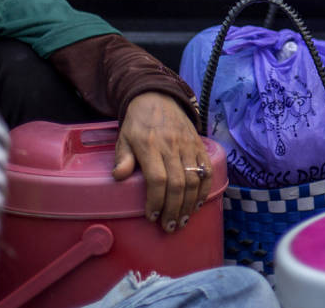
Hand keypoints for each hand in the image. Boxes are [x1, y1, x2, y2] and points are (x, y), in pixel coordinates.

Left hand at [113, 91, 211, 232]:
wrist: (158, 97)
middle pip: (178, 183)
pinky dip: (204, 188)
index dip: (157, 201)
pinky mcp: (199, 145)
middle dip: (174, 209)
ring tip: (183, 221)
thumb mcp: (123, 138)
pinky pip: (206, 169)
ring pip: (194, 179)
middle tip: (170, 227)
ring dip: (190, 204)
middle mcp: (172, 146)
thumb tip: (118, 177)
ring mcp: (188, 145)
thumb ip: (122, 158)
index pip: (158, 179)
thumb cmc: (138, 123)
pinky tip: (198, 203)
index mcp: (150, 146)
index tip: (152, 217)